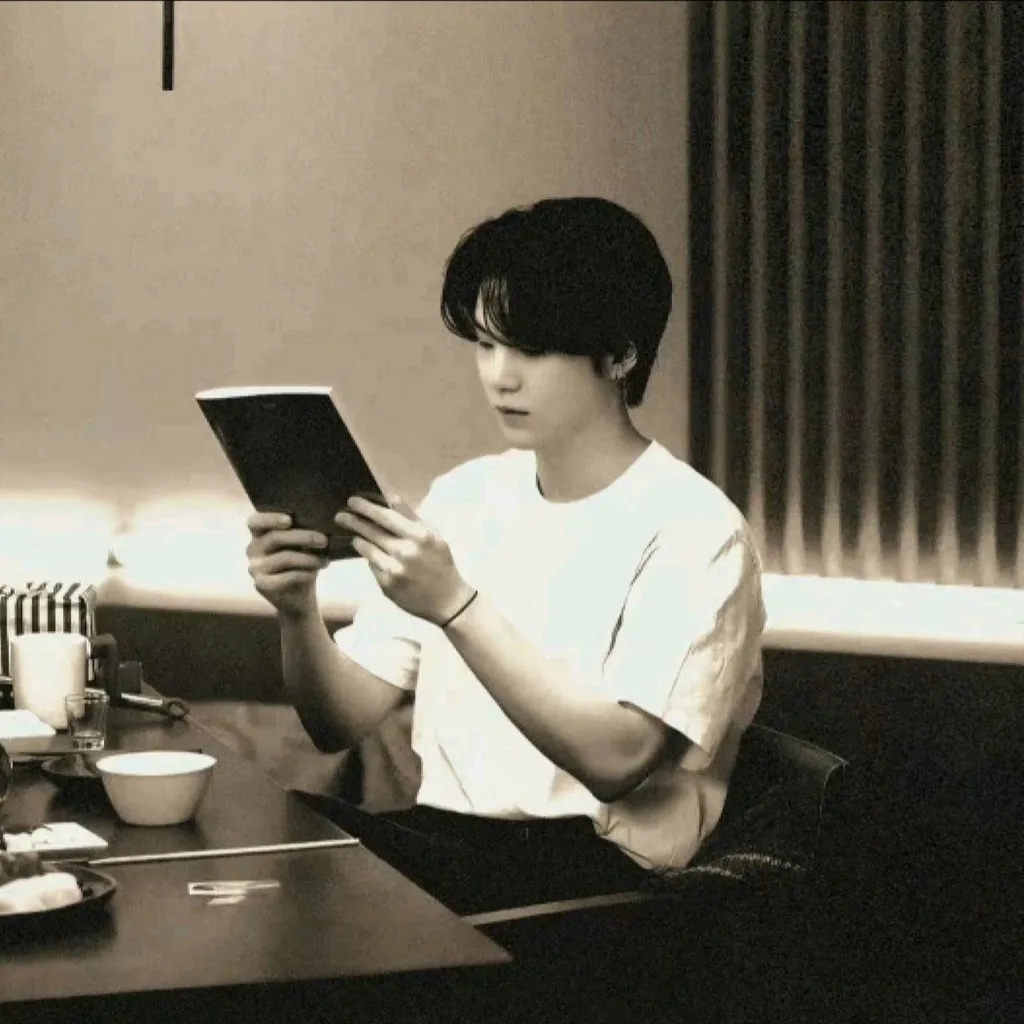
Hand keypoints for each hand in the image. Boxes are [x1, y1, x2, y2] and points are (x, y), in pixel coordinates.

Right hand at [246, 513, 330, 619]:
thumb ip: (304, 531)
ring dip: (308, 558)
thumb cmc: (302, 561)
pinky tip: (314, 573)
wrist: (299, 596)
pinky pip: (284, 577)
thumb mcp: (303, 545)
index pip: (255, 521)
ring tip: (324, 560)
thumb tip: (321, 522)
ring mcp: (254, 567)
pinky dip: (302, 574)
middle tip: (323, 540)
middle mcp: (253, 548)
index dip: (271, 518)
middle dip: (303, 537)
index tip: (290, 520)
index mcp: (260, 533)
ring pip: (283, 558)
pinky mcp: (261, 584)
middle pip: (275, 538)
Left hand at [335, 495, 472, 624]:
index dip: (366, 507)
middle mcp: (405, 551)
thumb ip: (411, 516)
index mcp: (419, 535)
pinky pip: (371, 565)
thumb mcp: (433, 535)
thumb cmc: (440, 563)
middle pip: (371, 531)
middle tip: (340, 515)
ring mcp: (394, 569)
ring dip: (358, 539)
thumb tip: (390, 497)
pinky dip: (370, 558)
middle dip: (352, 521)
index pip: (385, 516)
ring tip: (354, 535)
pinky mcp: (386, 585)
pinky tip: (371, 555)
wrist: (447, 600)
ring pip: (366, 548)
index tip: (352, 501)